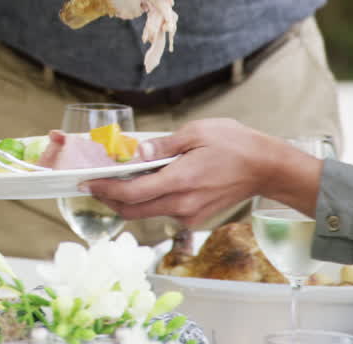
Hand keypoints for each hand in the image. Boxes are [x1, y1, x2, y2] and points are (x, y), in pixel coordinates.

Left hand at [82, 119, 321, 227]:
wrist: (266, 168)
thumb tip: (135, 152)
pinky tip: (147, 183)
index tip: (86, 182)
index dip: (104, 189)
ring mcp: (189, 215)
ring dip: (128, 201)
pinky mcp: (195, 218)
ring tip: (116, 180)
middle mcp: (182, 204)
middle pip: (132, 210)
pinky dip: (149, 201)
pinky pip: (163, 212)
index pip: (132, 193)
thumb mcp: (196, 133)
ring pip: (146, 213)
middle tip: (93, 185)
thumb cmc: (234, 144)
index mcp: (180, 181)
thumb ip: (162, 146)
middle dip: (109, 199)